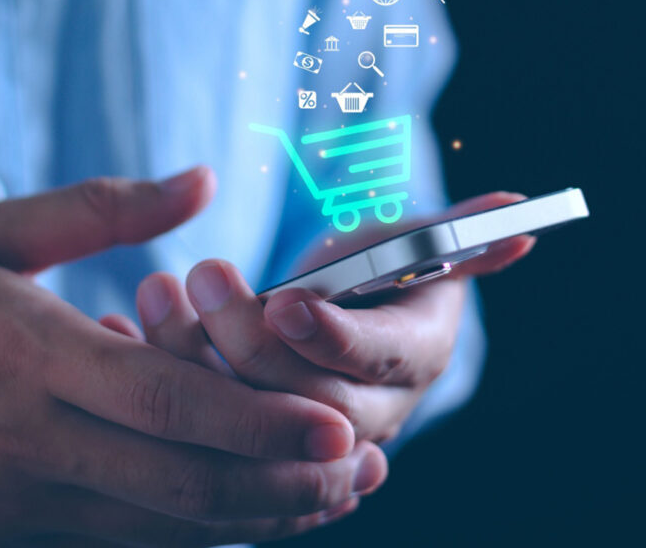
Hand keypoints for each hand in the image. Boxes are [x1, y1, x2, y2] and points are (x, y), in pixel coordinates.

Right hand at [0, 168, 386, 546]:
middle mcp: (31, 444)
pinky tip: (242, 517)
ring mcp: (16, 505)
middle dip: (279, 484)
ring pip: (157, 532)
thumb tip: (205, 180)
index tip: (336, 424)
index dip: (258, 420)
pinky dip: (190, 536)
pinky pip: (117, 545)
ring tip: (328, 500)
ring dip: (249, 520)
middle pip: (178, 485)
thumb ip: (105, 208)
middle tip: (361, 469)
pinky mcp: (5, 535)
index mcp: (29, 357)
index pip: (165, 402)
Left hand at [131, 193, 534, 444]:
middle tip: (201, 274)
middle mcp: (365, 414)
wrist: (342, 312)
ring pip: (243, 421)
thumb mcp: (417, 240)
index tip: (284, 300)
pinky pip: (197, 425)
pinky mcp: (243, 436)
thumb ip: (463, 229)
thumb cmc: (379, 263)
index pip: (378, 366)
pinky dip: (156, 379)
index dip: (333, 338)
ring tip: (157, 289)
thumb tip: (519, 209)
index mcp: (413, 361)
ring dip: (192, 358)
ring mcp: (302, 433)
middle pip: (305, 406)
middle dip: (247, 345)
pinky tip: (125, 326)